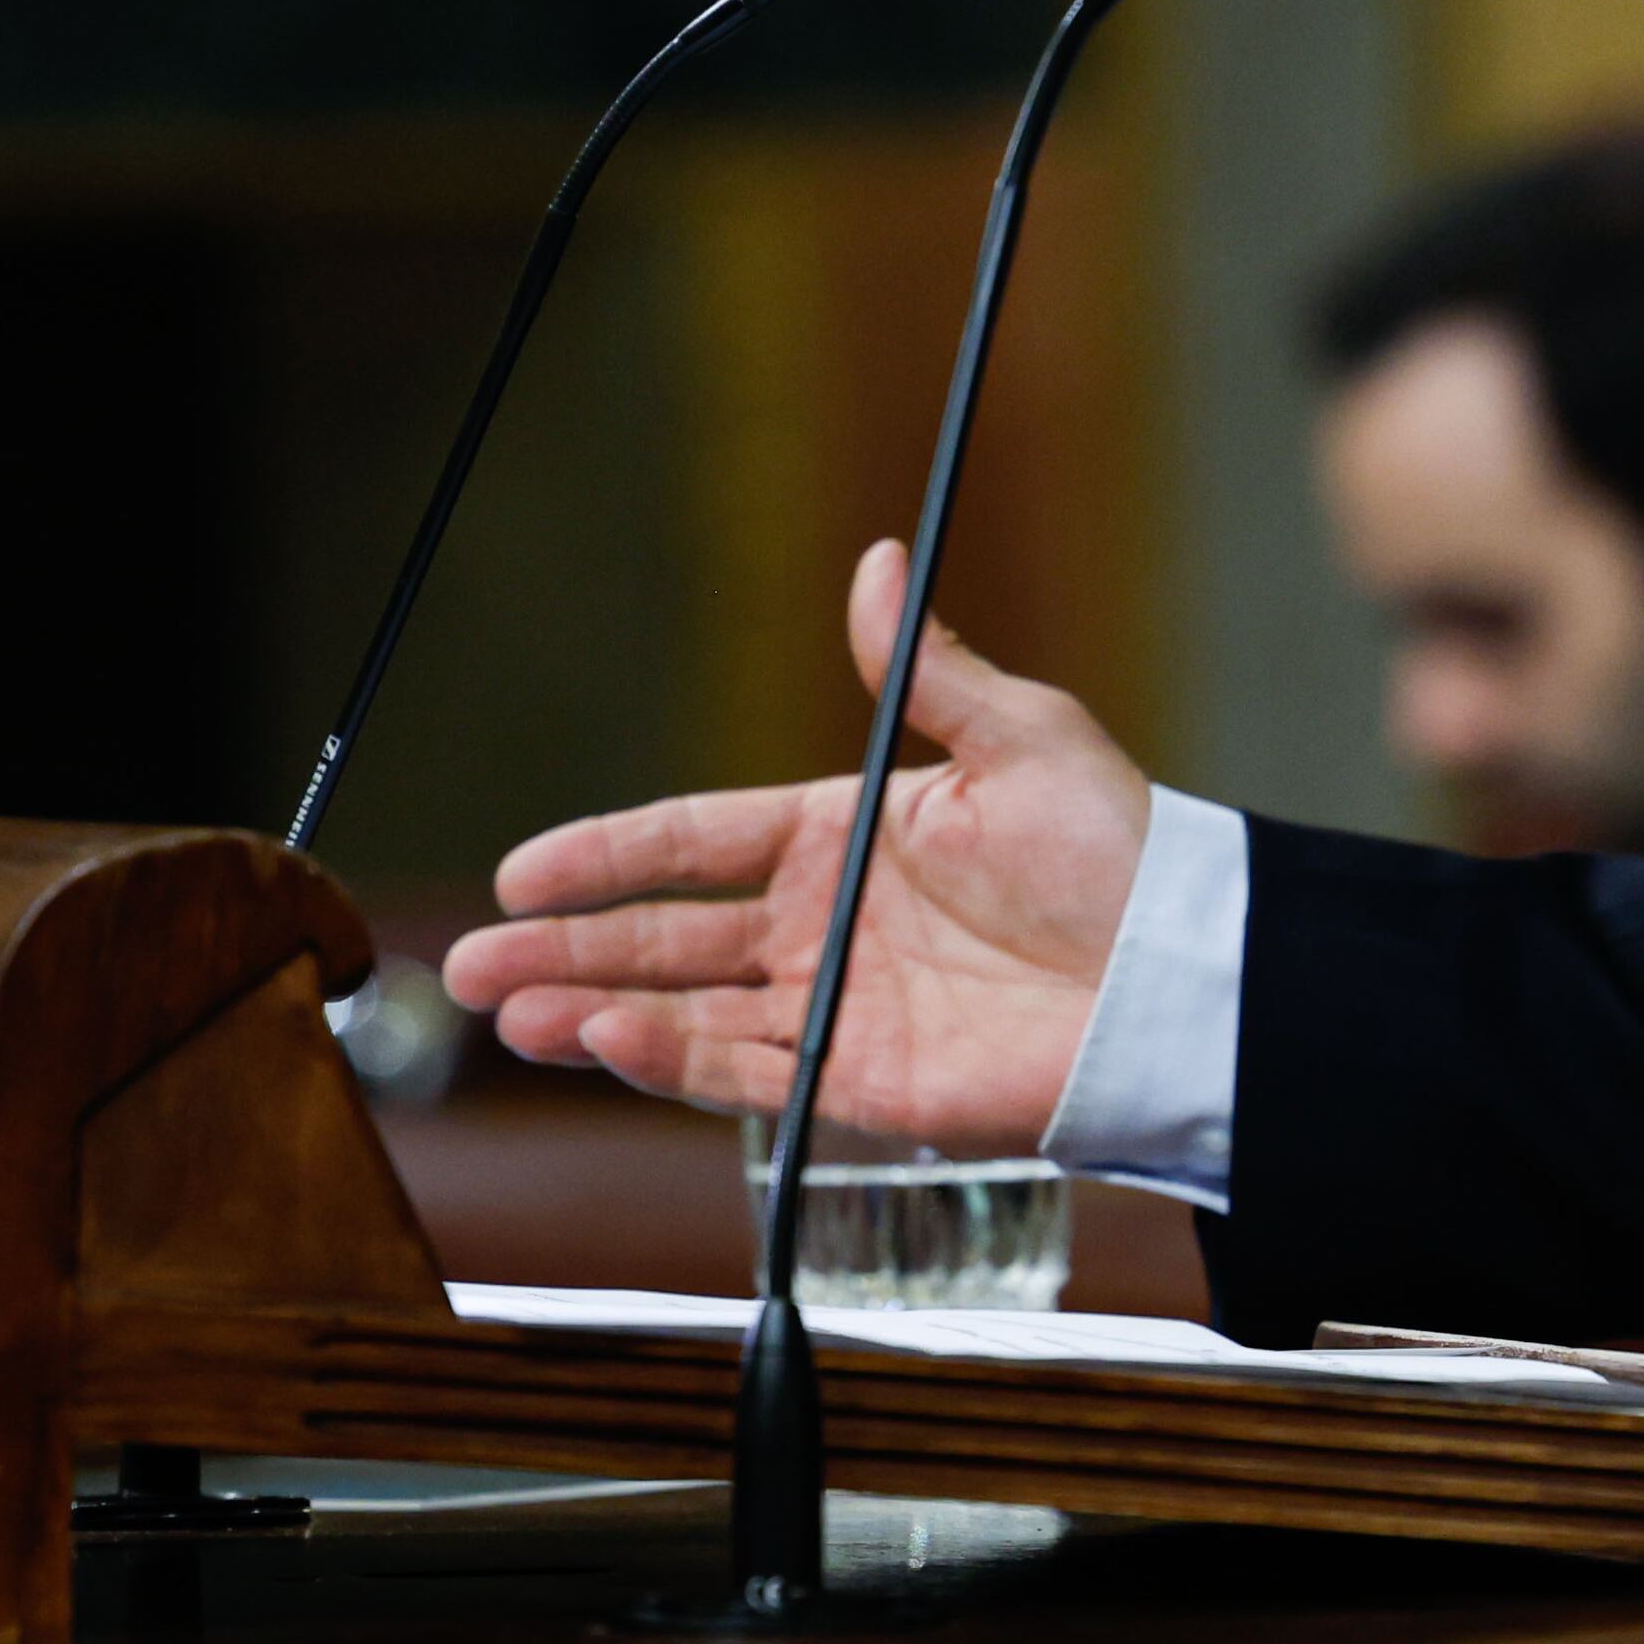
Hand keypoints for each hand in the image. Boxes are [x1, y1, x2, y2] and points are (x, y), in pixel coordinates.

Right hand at [440, 542, 1152, 1148]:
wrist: (1173, 976)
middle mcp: (823, 927)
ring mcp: (833, 1009)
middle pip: (663, 935)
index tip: (523, 866)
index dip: (607, 853)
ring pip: (682, 1011)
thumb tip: (877, 560)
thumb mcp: (1020, 738)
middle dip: (562, 947)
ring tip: (508, 1011)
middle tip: (470, 961)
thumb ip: (924, 668)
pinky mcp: (857, 1083)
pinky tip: (605, 1041)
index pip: (694, 842)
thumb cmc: (1114, 850)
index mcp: (843, 835)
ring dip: (592, 1010)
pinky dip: (666, 1061)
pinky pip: (743, 1073)